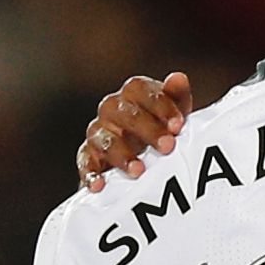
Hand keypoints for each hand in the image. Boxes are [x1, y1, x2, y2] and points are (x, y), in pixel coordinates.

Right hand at [78, 72, 191, 190]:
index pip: (139, 90)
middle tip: (168, 146)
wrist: (141, 161)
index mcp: (132, 95)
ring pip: (105, 139)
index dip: (160, 105)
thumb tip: (178, 78)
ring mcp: (98, 133)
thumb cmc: (160, 132)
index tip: (178, 125)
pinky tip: (99, 186)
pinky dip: (90, 174)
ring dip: (122, 154)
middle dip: (147, 129)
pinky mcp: (88, 158)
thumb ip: (176, 97)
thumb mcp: (173, 117)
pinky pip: (85, 163)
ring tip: (139, 171)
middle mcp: (111, 110)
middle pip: (123, 113)